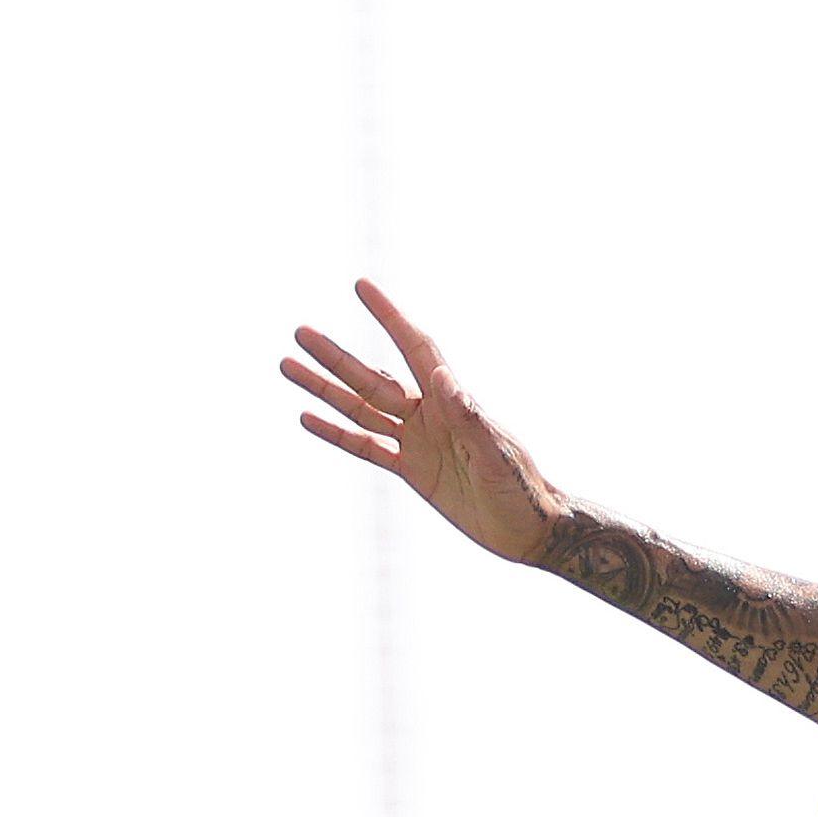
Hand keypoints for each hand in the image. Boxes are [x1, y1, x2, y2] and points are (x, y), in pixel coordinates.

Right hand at [282, 279, 564, 562]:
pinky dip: (336, 433)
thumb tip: (443, 379)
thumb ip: (469, 417)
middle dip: (336, 356)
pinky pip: (366, 447)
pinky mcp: (413, 471)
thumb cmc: (521, 489)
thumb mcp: (495, 454)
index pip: (414, 348)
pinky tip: (307, 417)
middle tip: (300, 332)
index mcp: (451, 402)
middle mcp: (430, 415)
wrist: (529, 530)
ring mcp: (418, 442)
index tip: (362, 286)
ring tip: (288, 366)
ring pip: (361, 408)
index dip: (389, 317)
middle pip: (372, 377)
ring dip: (325, 388)